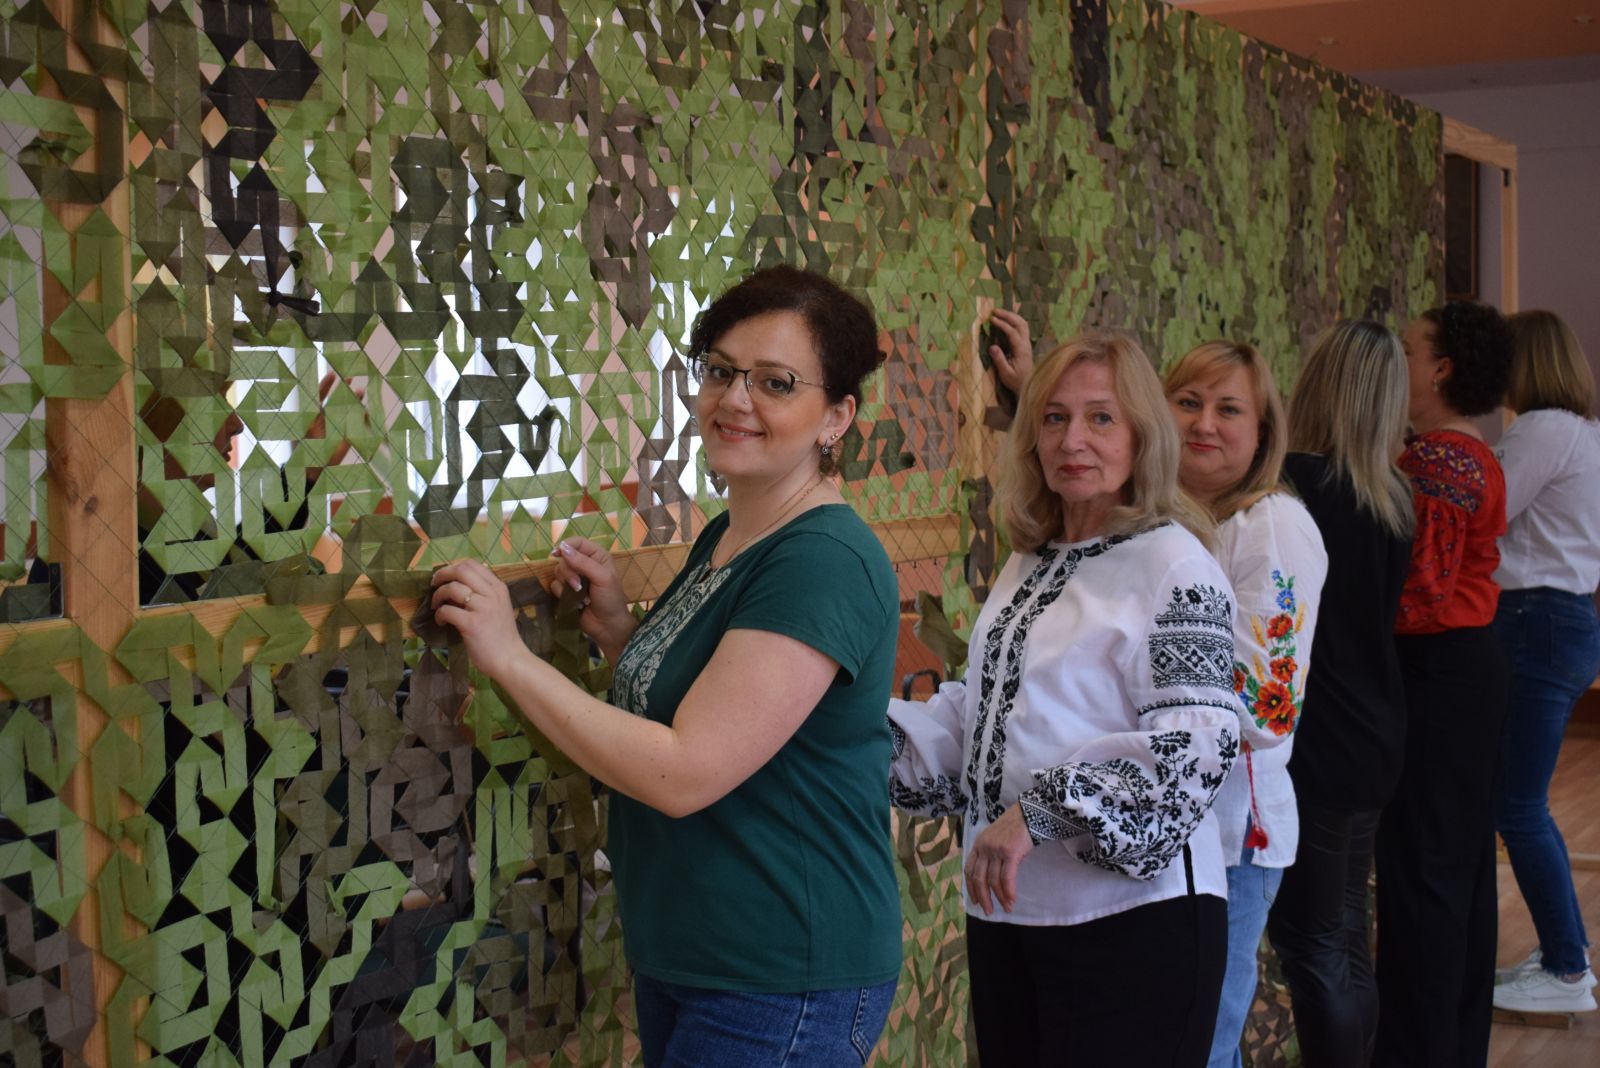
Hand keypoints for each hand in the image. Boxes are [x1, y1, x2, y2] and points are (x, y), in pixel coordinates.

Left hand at [307, 371, 365, 468]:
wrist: (314, 470)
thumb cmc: (306, 450)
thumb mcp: (305, 431)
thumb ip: (311, 417)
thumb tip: (312, 400)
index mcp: (314, 415)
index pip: (320, 396)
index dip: (326, 385)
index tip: (333, 374)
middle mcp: (327, 418)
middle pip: (336, 399)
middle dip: (343, 388)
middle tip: (350, 376)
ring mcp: (338, 426)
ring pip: (348, 409)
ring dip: (354, 401)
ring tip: (361, 392)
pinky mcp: (347, 435)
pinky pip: (357, 423)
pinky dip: (363, 417)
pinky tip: (368, 411)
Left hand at [430, 559, 527, 681]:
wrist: (510, 659)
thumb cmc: (503, 636)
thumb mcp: (500, 607)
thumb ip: (486, 593)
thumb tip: (460, 583)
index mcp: (499, 588)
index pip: (472, 564)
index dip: (453, 567)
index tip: (445, 577)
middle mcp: (492, 594)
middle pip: (461, 570)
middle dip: (442, 575)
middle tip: (434, 585)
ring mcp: (482, 608)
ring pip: (452, 588)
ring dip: (438, 596)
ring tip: (436, 606)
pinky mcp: (471, 624)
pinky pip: (447, 610)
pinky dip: (439, 614)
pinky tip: (442, 621)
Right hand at [548, 537, 635, 659]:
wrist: (607, 625)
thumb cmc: (610, 599)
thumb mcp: (602, 578)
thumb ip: (583, 562)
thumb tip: (563, 548)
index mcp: (597, 556)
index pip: (577, 542)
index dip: (566, 546)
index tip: (556, 553)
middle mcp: (585, 564)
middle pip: (564, 558)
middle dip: (568, 572)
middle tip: (578, 585)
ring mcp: (575, 578)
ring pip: (558, 572)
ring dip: (567, 585)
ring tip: (580, 596)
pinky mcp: (566, 591)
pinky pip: (555, 586)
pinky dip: (563, 595)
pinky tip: (576, 603)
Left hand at [965, 803, 1034, 915]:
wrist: (1029, 814)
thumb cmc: (1014, 828)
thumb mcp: (995, 839)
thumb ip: (989, 854)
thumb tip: (990, 877)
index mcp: (978, 845)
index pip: (969, 870)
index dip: (972, 888)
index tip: (975, 901)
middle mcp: (984, 848)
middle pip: (979, 878)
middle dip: (983, 897)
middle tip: (988, 911)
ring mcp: (996, 850)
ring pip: (993, 880)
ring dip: (1000, 897)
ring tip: (1006, 908)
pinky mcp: (1010, 853)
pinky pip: (1007, 878)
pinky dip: (1009, 892)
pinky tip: (1012, 900)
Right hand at [988, 308, 1034, 393]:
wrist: (1027, 384)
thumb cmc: (1015, 381)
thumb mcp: (1005, 373)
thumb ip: (999, 360)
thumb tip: (992, 346)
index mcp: (1021, 350)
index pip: (1012, 332)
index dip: (1002, 324)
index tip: (992, 320)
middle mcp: (1026, 344)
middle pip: (1020, 324)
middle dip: (1008, 315)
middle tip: (995, 311)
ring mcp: (1027, 343)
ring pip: (1023, 324)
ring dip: (1012, 316)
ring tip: (1000, 312)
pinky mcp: (1026, 344)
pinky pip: (1023, 327)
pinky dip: (1015, 320)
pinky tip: (1007, 319)